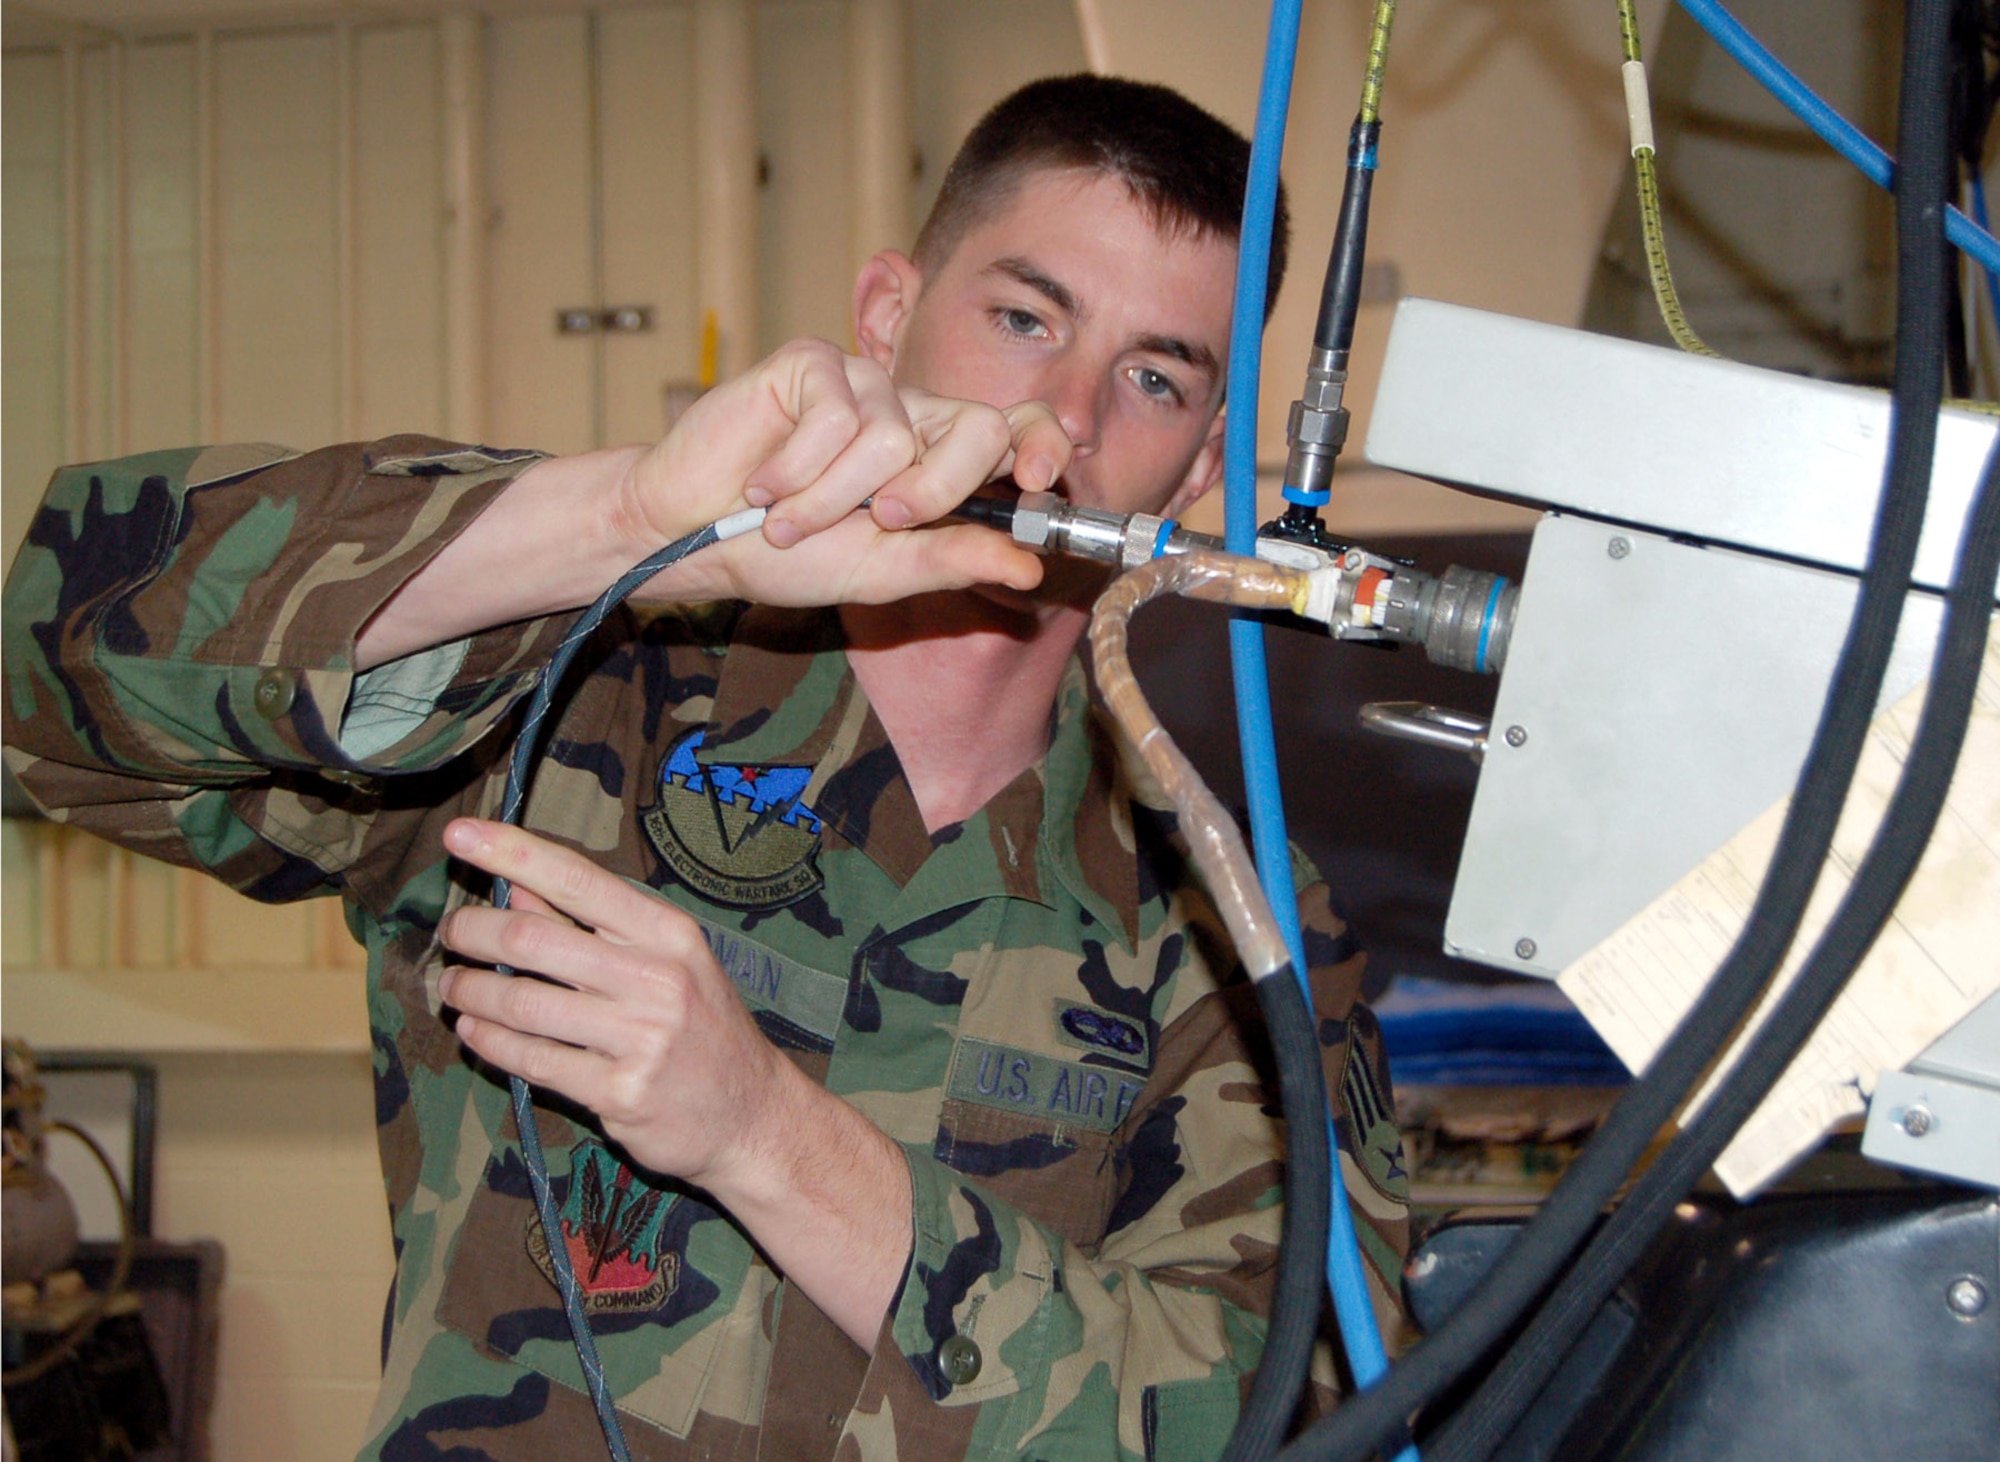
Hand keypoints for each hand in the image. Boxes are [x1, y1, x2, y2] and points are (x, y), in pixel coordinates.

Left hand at [437, 818, 795, 1192]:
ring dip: (473, 990)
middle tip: (453, 933)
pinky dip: (491, 1041)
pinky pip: (533, 1060)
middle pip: (534, 938)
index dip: (511, 852)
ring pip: (524, 1003)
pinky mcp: (620, 1093)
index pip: (577, 878)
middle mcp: (657, 979)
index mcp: (669, 933)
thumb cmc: (703, 1027)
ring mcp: (640, 1039)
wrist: (753, 1115)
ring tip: (454, 985)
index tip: (459, 834)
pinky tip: (475, 1029)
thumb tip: (519, 887)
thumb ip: (593, 925)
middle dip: (474, 930)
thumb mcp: (667, 960)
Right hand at [614, 340, 1069, 605]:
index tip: (1035, 480)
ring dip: (833, 499)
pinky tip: (764, 484)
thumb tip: (1029, 570)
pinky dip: (797, 470)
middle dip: (934, 492)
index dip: (1041, 444)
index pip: (1017, 430)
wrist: (694, 537)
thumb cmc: (786, 556)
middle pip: (977, 429)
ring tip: (789, 517)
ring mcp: (864, 384)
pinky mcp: (813, 364)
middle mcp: (911, 414)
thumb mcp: (880, 572)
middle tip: (880, 522)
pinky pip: (835, 416)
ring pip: (892, 439)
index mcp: (939, 460)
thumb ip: (951, 561)